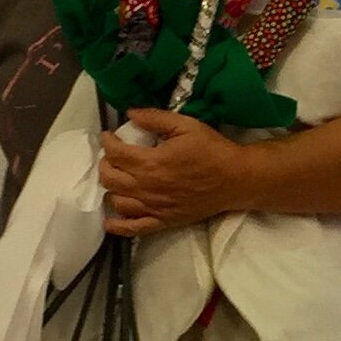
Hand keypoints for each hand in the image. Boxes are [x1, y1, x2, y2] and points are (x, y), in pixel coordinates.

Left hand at [98, 109, 243, 235]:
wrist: (235, 180)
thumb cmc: (212, 150)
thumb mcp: (186, 125)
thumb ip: (155, 118)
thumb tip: (130, 113)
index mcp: (151, 162)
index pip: (115, 153)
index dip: (107, 141)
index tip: (109, 135)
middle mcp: (147, 187)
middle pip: (109, 178)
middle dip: (105, 163)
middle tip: (113, 155)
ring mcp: (153, 207)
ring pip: (117, 201)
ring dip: (111, 188)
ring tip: (118, 178)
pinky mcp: (163, 221)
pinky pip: (133, 228)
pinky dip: (117, 225)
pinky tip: (110, 220)